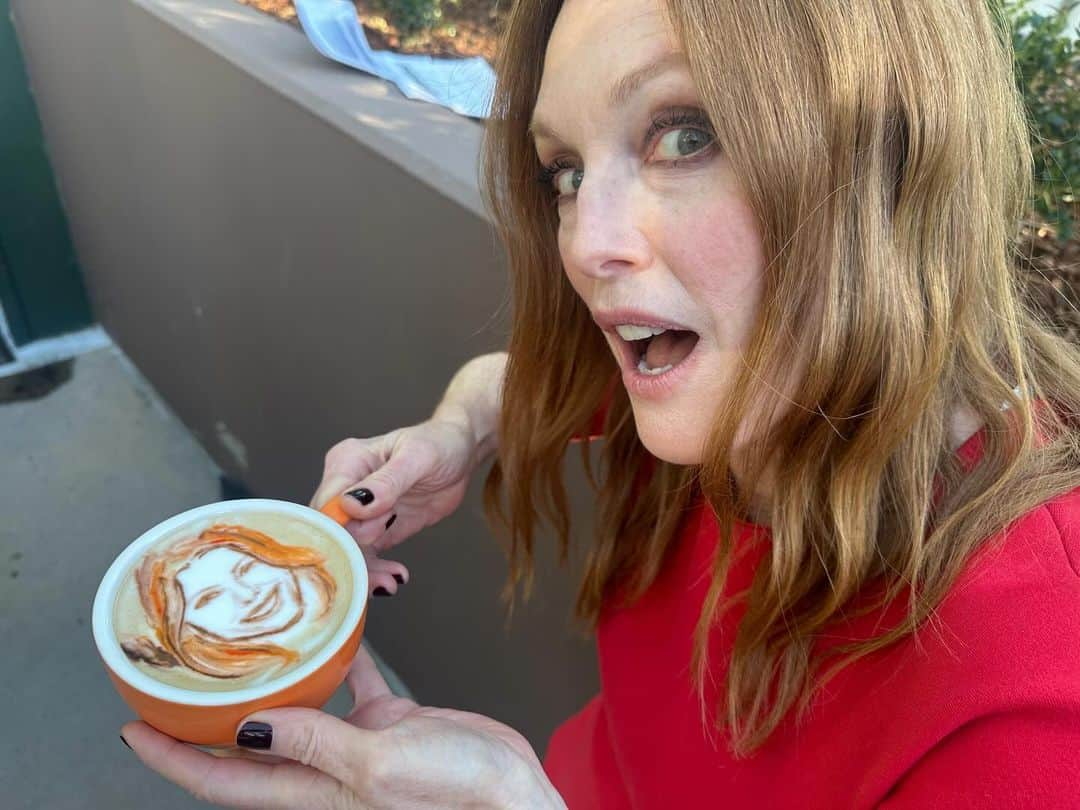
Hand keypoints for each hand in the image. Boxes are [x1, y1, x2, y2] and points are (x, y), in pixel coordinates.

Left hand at [121, 645, 565, 809]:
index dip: (171, 757)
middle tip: (175, 678)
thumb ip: (315, 744)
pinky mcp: (388, 723)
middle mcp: (322, 770)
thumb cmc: (456, 792)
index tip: (134, 726)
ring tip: (246, 644)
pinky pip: (354, 683)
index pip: (220, 778)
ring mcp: (355, 745)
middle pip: (244, 745)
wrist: (511, 790)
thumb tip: (246, 727)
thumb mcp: (378, 766)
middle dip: (204, 717)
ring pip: (295, 709)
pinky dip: (343, 655)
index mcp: (310, 790)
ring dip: (268, 681)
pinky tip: (340, 626)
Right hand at [310, 419, 476, 596]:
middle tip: (379, 578)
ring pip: (348, 548)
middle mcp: (346, 488)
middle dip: (352, 557)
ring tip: (390, 583)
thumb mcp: (417, 457)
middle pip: (333, 531)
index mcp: (347, 462)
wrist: (461, 453)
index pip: (327, 504)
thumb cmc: (438, 443)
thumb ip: (387, 482)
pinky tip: (396, 577)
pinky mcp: (378, 530)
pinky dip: (377, 570)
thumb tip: (353, 505)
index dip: (338, 530)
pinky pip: (368, 555)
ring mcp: (361, 511)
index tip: (361, 548)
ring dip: (365, 570)